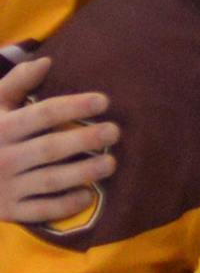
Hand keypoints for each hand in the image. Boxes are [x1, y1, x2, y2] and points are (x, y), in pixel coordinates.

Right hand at [0, 57, 117, 225]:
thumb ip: (16, 83)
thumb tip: (46, 60)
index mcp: (1, 128)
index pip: (42, 114)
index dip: (73, 106)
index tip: (104, 101)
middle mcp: (3, 157)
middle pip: (50, 148)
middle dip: (84, 139)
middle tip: (115, 132)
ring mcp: (5, 187)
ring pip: (49, 180)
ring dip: (82, 172)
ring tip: (111, 163)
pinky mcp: (8, 211)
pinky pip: (39, 211)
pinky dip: (64, 206)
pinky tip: (88, 195)